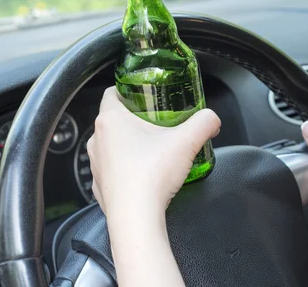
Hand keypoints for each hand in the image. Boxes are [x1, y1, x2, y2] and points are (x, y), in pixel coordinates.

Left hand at [87, 87, 220, 218]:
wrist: (136, 216)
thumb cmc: (151, 176)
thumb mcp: (187, 141)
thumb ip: (204, 123)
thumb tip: (211, 119)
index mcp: (111, 120)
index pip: (112, 92)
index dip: (128, 91)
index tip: (143, 96)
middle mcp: (97, 140)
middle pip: (113, 120)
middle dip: (134, 119)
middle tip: (156, 123)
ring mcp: (96, 164)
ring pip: (111, 145)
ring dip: (128, 145)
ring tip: (151, 150)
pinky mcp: (99, 185)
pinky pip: (111, 170)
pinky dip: (125, 169)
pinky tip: (143, 174)